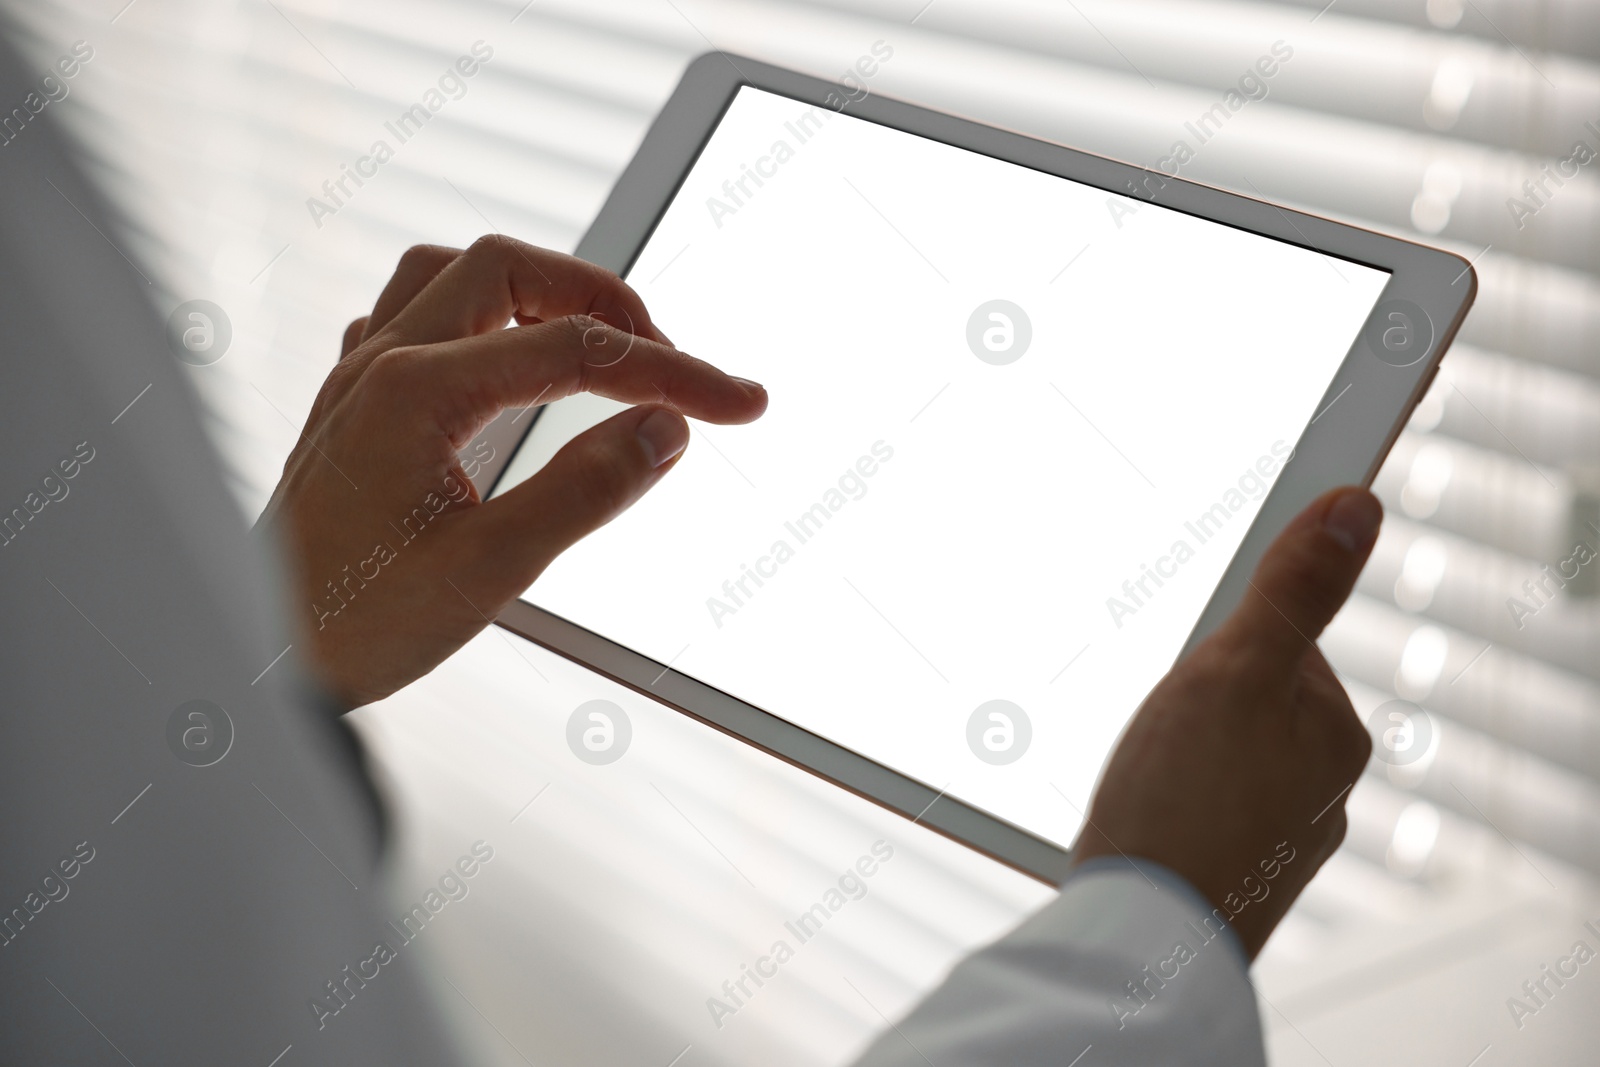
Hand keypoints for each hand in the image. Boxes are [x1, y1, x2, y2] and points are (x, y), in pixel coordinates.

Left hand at [257, 236, 766, 708]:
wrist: (260, 661)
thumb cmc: (355, 624)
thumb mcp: (492, 569)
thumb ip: (589, 489)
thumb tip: (667, 431)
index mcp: (416, 393)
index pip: (577, 351)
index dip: (673, 371)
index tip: (739, 402)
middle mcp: (381, 363)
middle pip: (512, 269)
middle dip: (605, 302)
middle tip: (668, 363)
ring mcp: (360, 376)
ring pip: (457, 275)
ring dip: (538, 292)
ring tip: (598, 343)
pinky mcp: (354, 402)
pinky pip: (416, 314)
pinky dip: (483, 318)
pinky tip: (505, 358)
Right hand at [1069, 487, 1380, 959]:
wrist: (1136, 938)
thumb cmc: (1183, 809)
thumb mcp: (1233, 671)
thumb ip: (1292, 591)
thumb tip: (1357, 507)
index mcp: (1333, 737)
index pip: (1278, 643)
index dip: (1216, 642)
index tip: (1182, 666)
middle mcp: (1318, 792)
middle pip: (1241, 700)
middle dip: (1188, 699)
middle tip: (1153, 730)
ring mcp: (1272, 838)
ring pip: (1213, 756)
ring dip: (1171, 752)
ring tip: (1139, 777)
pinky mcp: (1226, 873)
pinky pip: (1195, 807)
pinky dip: (1164, 799)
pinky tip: (1139, 815)